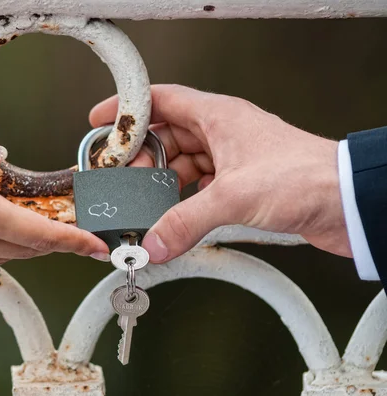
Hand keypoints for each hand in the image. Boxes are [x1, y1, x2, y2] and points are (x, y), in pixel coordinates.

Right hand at [90, 85, 347, 262]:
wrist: (347, 202)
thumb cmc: (304, 177)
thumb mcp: (233, 196)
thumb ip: (186, 221)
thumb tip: (153, 241)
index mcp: (218, 116)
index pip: (161, 100)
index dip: (127, 108)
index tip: (102, 121)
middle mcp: (223, 133)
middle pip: (167, 136)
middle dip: (142, 156)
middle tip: (121, 176)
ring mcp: (232, 158)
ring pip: (183, 164)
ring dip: (163, 182)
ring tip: (144, 201)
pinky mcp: (242, 183)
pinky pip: (200, 187)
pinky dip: (184, 200)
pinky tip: (174, 215)